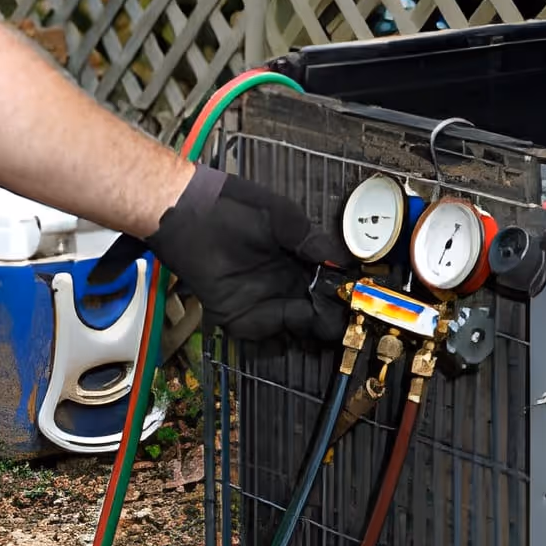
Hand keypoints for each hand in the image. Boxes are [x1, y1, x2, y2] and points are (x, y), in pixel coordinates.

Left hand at [109, 166, 352, 343]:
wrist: (187, 213)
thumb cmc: (233, 206)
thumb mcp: (280, 217)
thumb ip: (309, 240)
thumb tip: (340, 260)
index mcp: (296, 259)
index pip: (328, 284)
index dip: (343, 294)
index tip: (357, 300)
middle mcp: (282, 283)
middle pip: (316, 311)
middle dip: (332, 318)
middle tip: (345, 320)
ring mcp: (260, 301)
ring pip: (295, 327)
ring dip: (310, 329)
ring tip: (322, 322)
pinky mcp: (236, 314)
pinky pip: (262, 335)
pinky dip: (277, 338)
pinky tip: (291, 330)